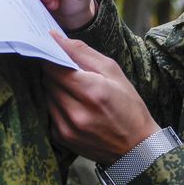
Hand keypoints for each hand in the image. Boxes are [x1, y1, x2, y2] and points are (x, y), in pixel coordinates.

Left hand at [42, 33, 159, 164]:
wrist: (137, 147)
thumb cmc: (129, 105)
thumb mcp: (113, 71)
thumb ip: (82, 52)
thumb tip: (55, 37)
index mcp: (92, 91)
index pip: (53, 66)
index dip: (51, 56)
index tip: (54, 50)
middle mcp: (76, 112)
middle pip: (47, 80)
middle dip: (54, 71)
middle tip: (69, 71)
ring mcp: (67, 127)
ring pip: (46, 96)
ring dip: (55, 89)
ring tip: (74, 90)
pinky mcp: (62, 138)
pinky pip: (49, 112)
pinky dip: (56, 105)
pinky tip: (74, 106)